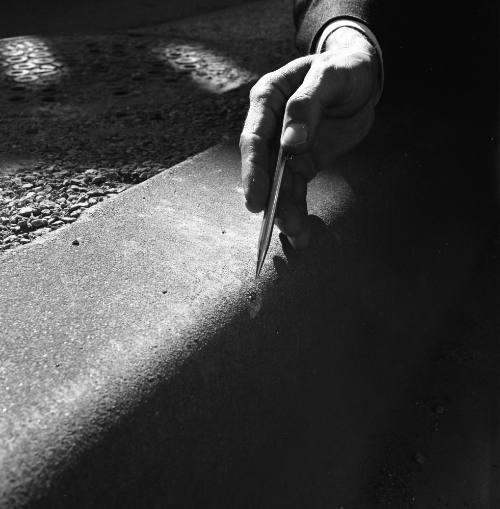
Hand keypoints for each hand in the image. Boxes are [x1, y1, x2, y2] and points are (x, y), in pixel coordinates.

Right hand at [240, 27, 379, 248]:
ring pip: (280, 184)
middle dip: (271, 199)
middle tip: (281, 224)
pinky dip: (298, 209)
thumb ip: (307, 105)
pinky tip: (301, 231)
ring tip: (298, 235)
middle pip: (263, 168)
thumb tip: (290, 143)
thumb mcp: (331, 76)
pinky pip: (296, 188)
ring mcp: (286, 147)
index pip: (254, 138)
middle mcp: (272, 127)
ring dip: (285, 211)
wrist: (363, 78)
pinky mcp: (303, 162)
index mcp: (269, 99)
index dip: (253, 170)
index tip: (257, 198)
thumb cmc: (344, 68)